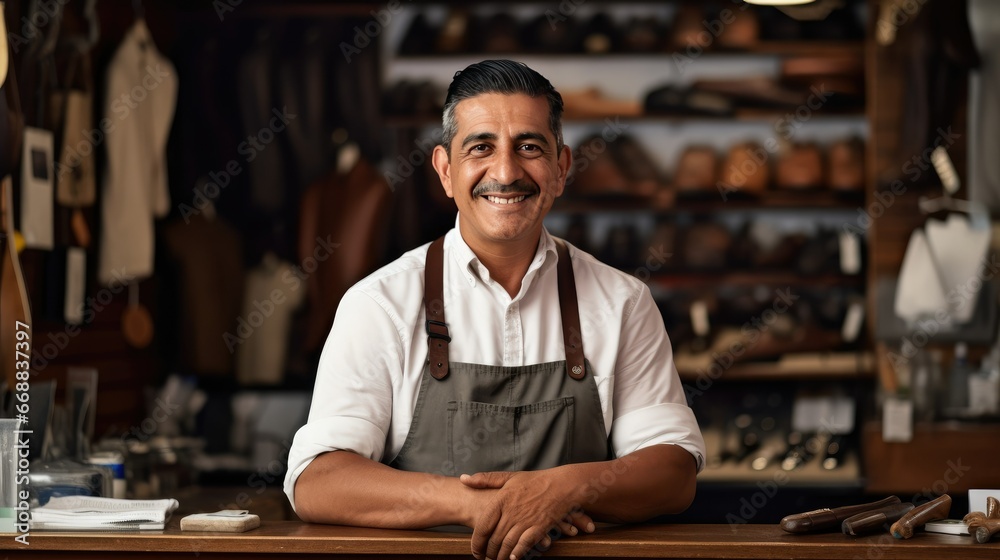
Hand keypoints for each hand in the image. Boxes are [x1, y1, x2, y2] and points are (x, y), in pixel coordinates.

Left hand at [460, 470, 592, 559]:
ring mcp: (526, 521)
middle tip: (486, 559)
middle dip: (488, 553)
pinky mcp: (539, 528)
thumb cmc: (535, 481)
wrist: (563, 485)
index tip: (475, 551)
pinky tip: (513, 558)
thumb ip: (485, 479)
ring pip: (507, 545)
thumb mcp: (509, 477)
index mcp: (501, 499)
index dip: (476, 543)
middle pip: (494, 539)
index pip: (482, 526)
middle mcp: (511, 512)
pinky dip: (517, 554)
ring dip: (500, 556)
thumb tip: (463, 479)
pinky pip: (524, 545)